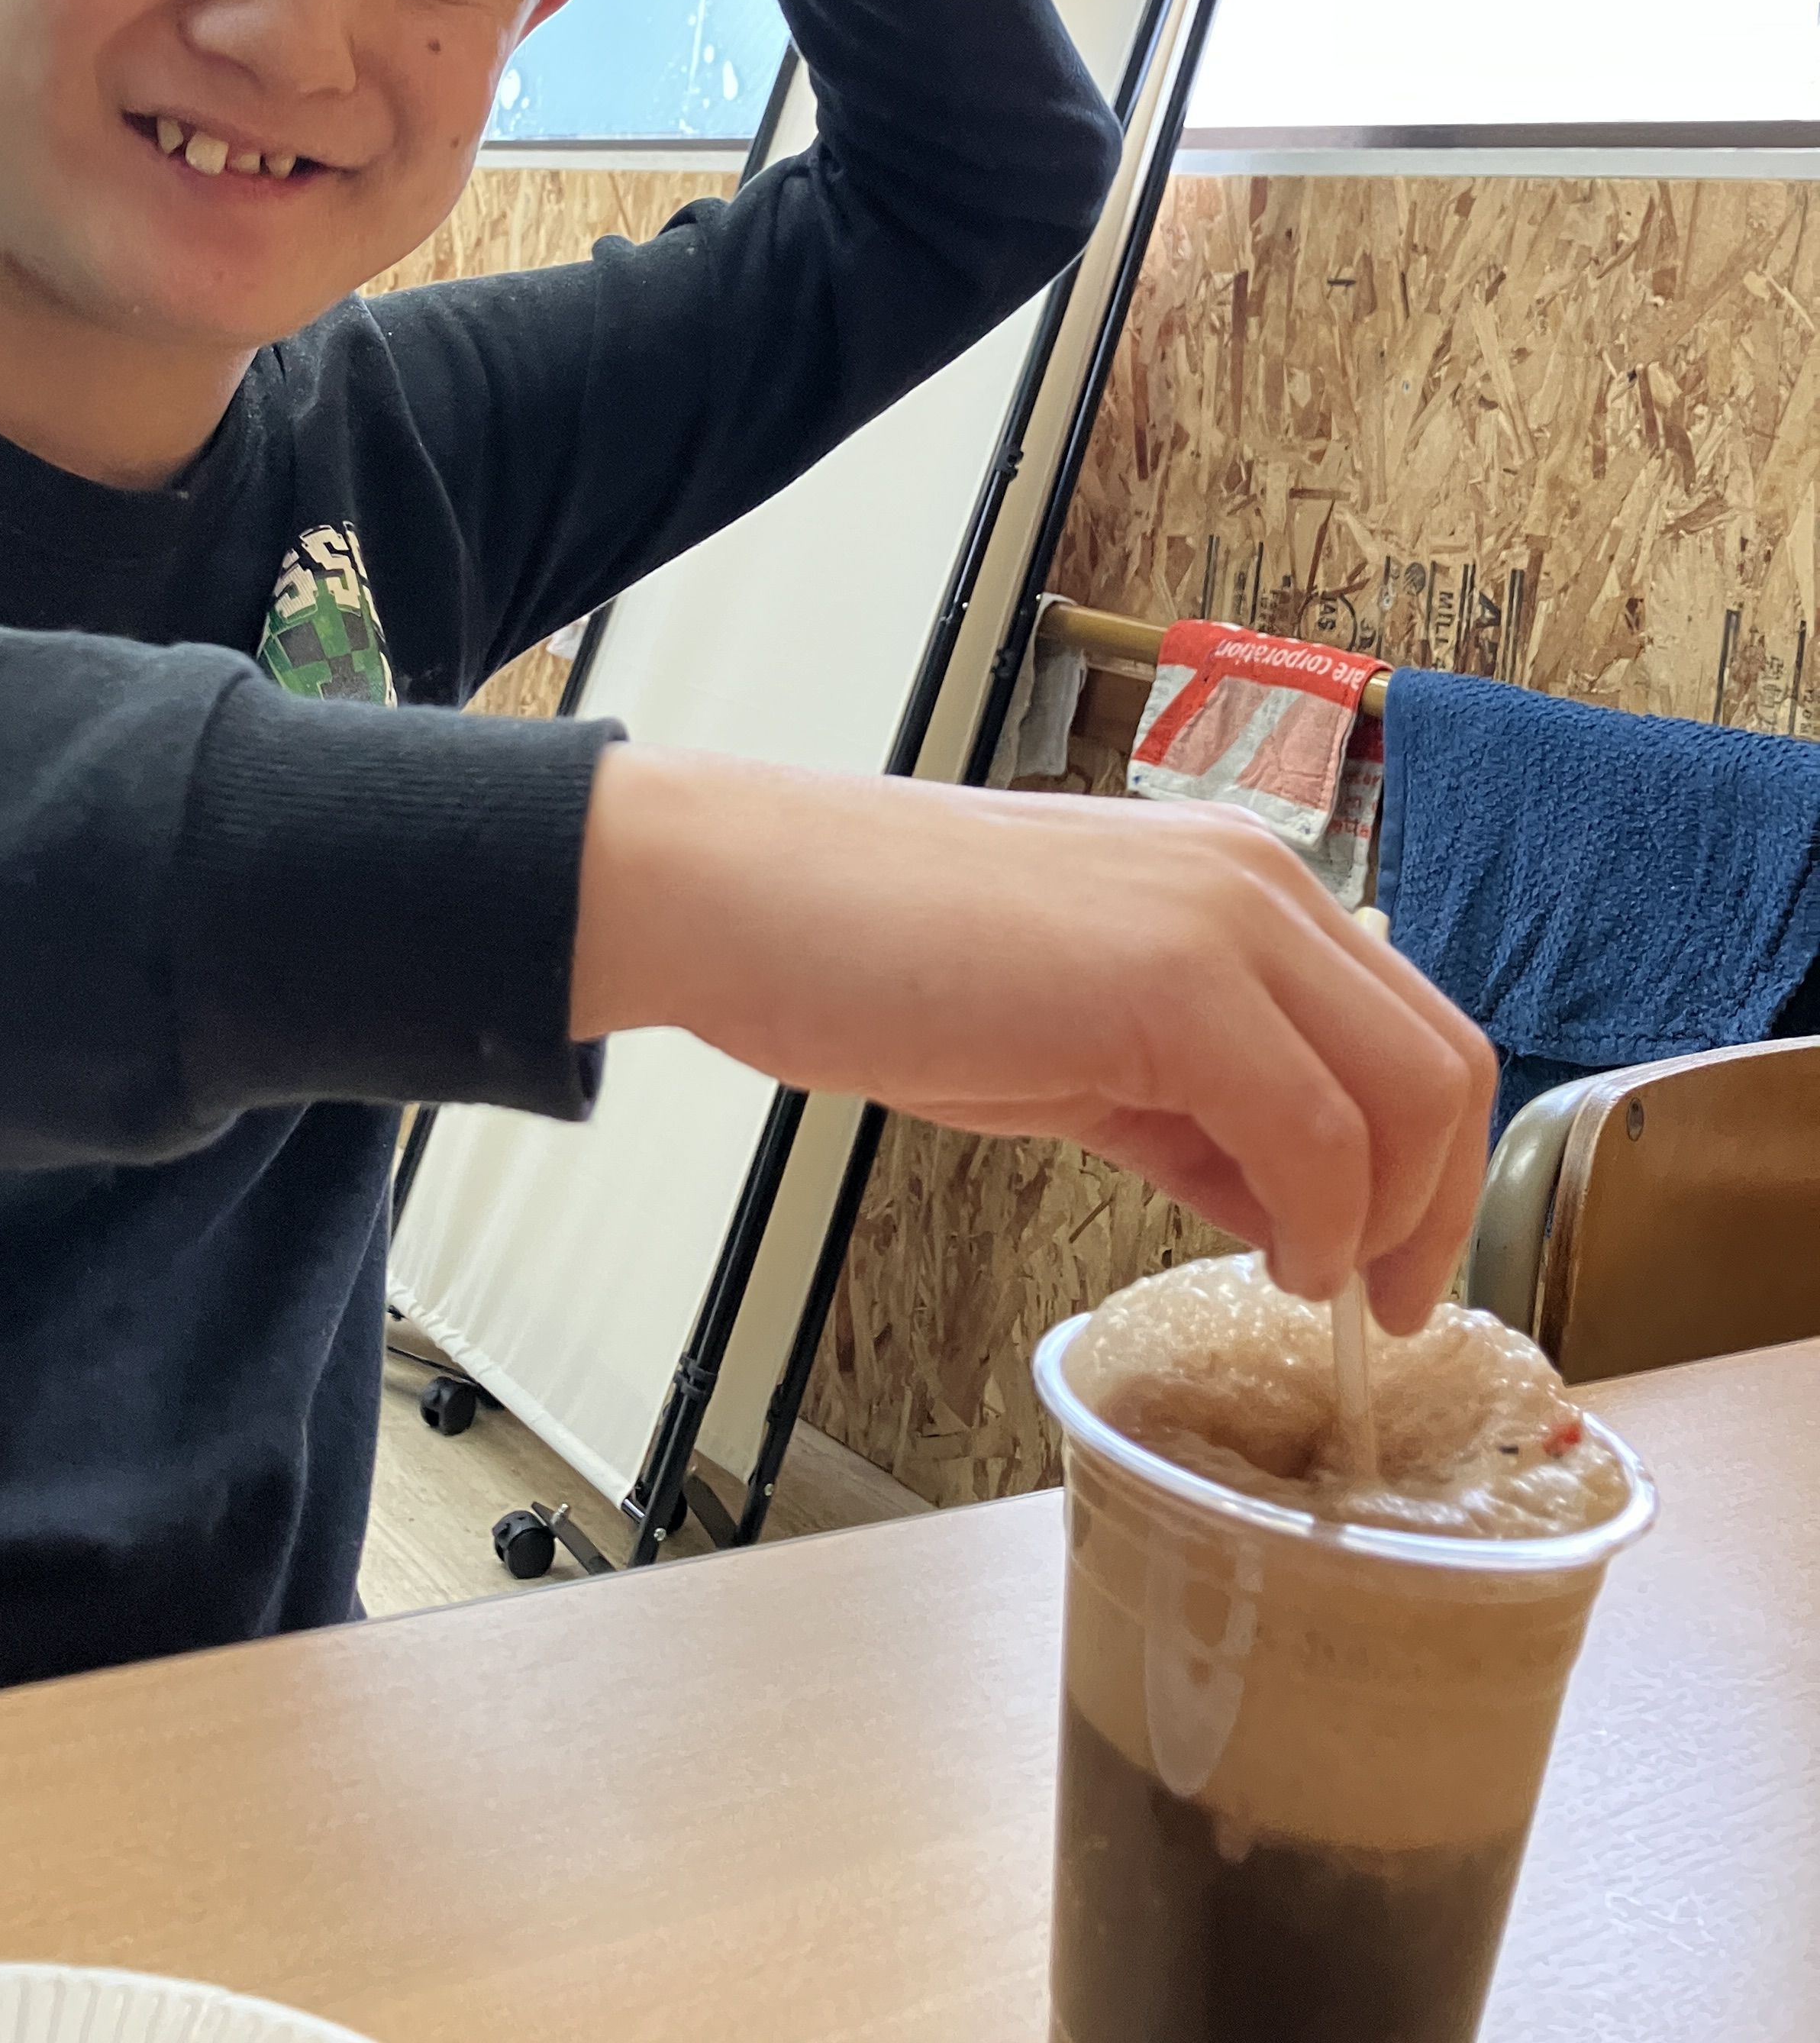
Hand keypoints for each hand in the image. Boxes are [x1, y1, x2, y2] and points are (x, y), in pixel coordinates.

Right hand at [570, 749, 1496, 1334]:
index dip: (1428, 1166)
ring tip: (1308, 1287)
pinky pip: (1314, 1129)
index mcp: (1236, 884)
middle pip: (1441, 1061)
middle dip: (1435, 1209)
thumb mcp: (1076, 1042)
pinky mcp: (1171, 980)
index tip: (1385, 1265)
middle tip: (1380, 1306)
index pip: (1409, 1027)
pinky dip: (1316, 1221)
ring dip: (1385, 1223)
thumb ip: (1197, 1106)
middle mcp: (1256, 882)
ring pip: (1407, 1092)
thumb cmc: (880, 962)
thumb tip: (1289, 1205)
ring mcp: (1221, 921)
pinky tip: (1263, 1258)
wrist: (748, 901)